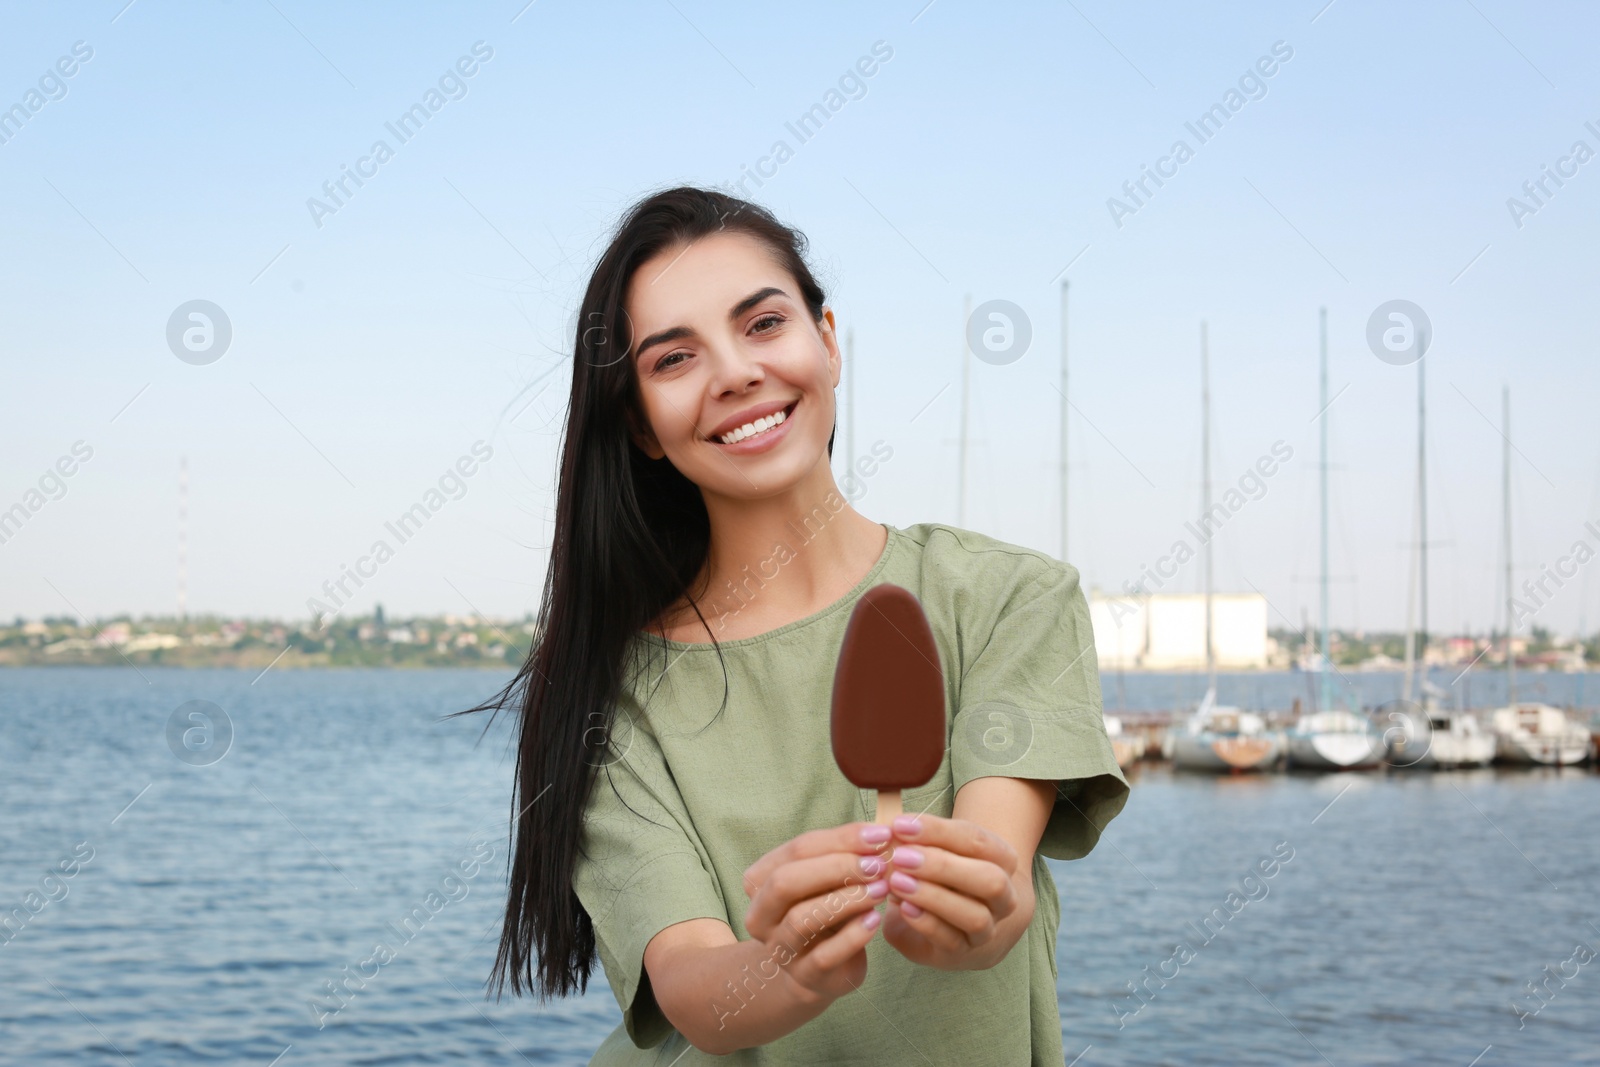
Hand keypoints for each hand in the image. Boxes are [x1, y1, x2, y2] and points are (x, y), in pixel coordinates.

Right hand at [740, 822, 894, 1003]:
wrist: (824, 967)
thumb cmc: (827, 909)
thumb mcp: (829, 878)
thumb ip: (846, 854)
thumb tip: (879, 834)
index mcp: (760, 882)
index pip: (796, 850)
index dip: (840, 839)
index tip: (880, 834)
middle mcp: (760, 916)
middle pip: (786, 882)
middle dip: (836, 867)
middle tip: (878, 864)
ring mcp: (779, 949)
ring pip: (802, 919)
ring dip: (847, 900)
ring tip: (882, 889)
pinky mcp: (804, 976)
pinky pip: (824, 956)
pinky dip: (853, 936)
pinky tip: (875, 920)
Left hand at [879, 813, 1021, 969]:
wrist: (964, 924)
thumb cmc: (946, 877)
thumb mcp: (940, 853)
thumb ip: (921, 842)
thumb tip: (890, 831)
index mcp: (1002, 860)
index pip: (977, 840)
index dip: (938, 831)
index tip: (901, 825)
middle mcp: (1003, 896)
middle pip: (988, 879)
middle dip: (942, 866)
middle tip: (901, 856)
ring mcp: (988, 928)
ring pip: (975, 916)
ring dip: (933, 897)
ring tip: (897, 882)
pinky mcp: (964, 951)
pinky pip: (951, 941)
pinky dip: (926, 923)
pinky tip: (903, 907)